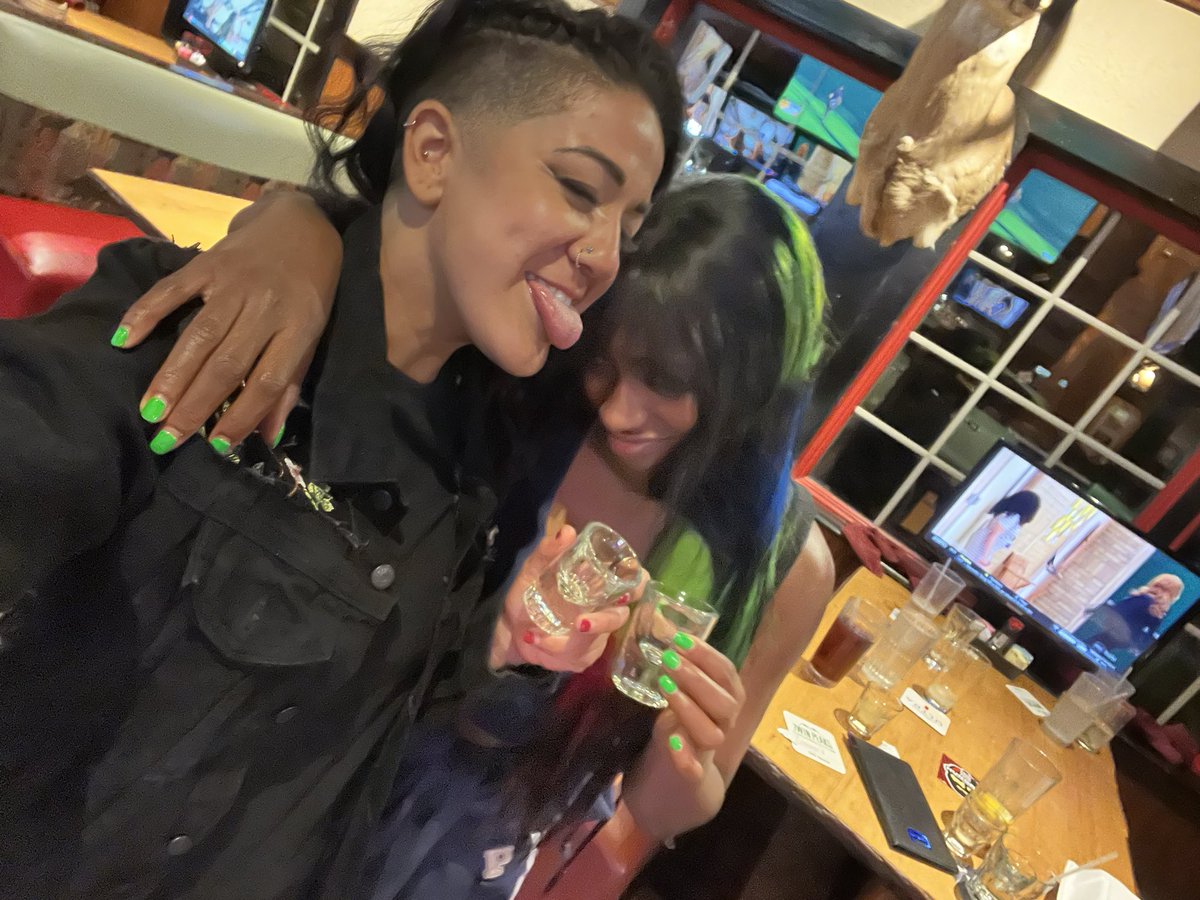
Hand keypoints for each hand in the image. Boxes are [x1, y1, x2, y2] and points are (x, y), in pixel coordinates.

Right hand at [113, 192, 340, 450]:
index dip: (242, 416)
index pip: (266, 380)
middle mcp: (266, 307)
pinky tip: (125, 341)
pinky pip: (172, 290)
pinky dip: (146, 313)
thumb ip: (288, 383)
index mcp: (298, 328)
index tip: (215, 447)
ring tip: (150, 409)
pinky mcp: (208, 263)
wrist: (301, 223)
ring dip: (172, 375)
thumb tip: (267, 436)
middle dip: (195, 405)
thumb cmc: (309, 289)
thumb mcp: (313, 335)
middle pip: (226, 363)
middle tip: (166, 438)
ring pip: (198, 335)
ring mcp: (234, 283)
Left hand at [490, 525, 634, 672]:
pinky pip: (574, 655)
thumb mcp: (534, 570)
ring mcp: (595, 638)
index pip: (634, 583)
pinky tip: (534, 639)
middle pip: (619, 617)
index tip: (627, 589)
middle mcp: (604, 611)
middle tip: (580, 621)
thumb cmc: (528, 594)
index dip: (638, 585)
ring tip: (535, 634)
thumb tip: (568, 531)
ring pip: (593, 641)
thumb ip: (549, 551)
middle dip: (602, 621)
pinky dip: (551, 648)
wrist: (508, 627)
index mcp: (599, 586)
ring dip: (566, 640)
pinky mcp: (582, 658)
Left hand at [654, 636, 744, 781]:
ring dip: (688, 708)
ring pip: (711, 732)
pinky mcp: (695, 769)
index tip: (679, 639)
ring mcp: (712, 745)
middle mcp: (727, 719)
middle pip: (723, 702)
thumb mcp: (685, 684)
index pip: (726, 672)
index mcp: (730, 694)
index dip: (705, 655)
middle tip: (668, 659)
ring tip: (664, 687)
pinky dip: (686, 758)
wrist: (685, 758)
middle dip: (695, 679)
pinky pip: (695, 769)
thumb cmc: (687, 709)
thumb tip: (662, 623)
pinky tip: (672, 743)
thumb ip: (681, 661)